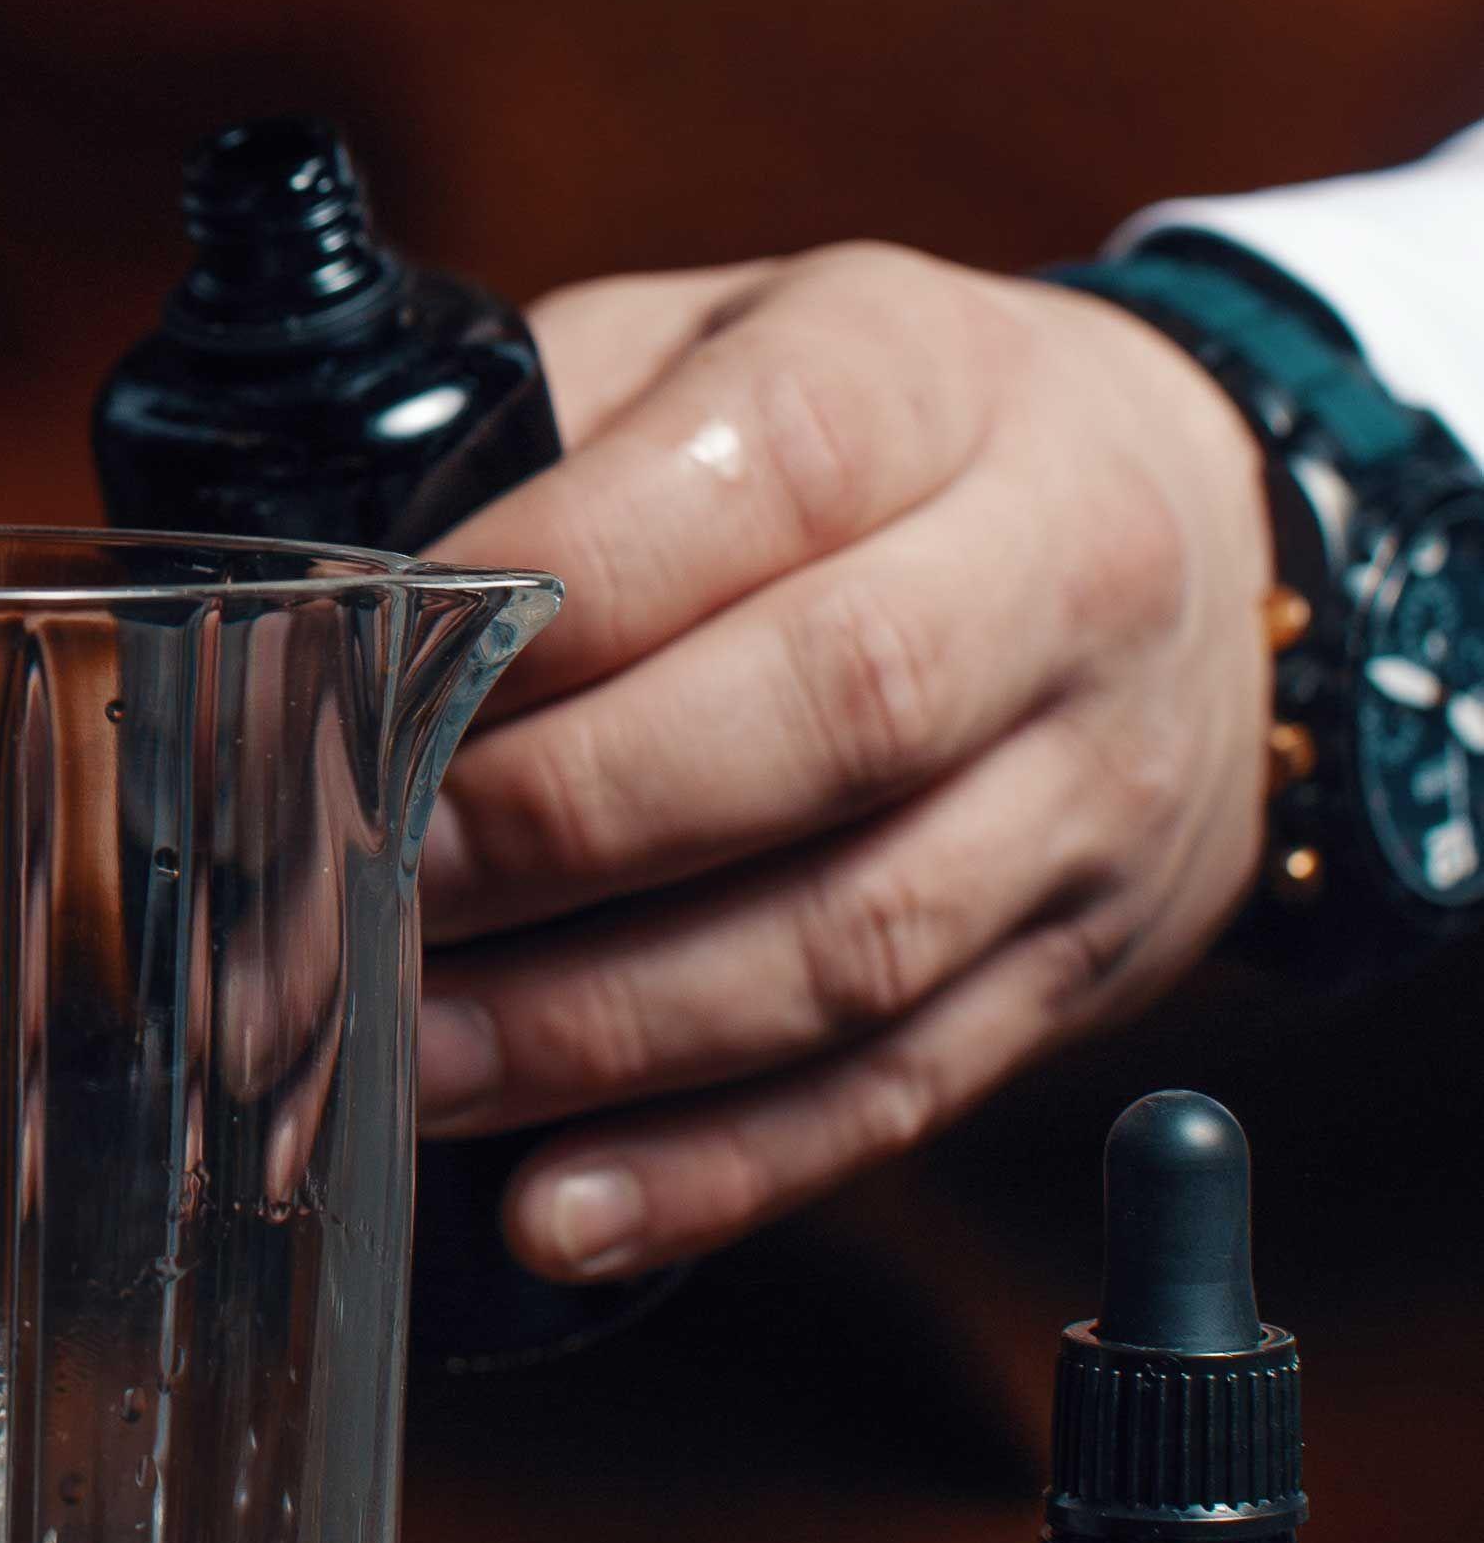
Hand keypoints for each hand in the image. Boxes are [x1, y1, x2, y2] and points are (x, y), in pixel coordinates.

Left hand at [422, 244, 1275, 1282]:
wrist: (1200, 537)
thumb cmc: (886, 431)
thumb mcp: (732, 335)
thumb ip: (558, 428)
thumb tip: (343, 600)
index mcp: (935, 377)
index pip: (771, 466)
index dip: (567, 579)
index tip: (385, 667)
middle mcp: (1055, 577)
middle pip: (830, 714)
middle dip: (566, 818)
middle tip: (372, 878)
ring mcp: (1085, 792)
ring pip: (853, 938)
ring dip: (604, 1027)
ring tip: (410, 1061)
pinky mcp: (1079, 967)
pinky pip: (897, 1091)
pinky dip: (715, 1169)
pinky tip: (558, 1207)